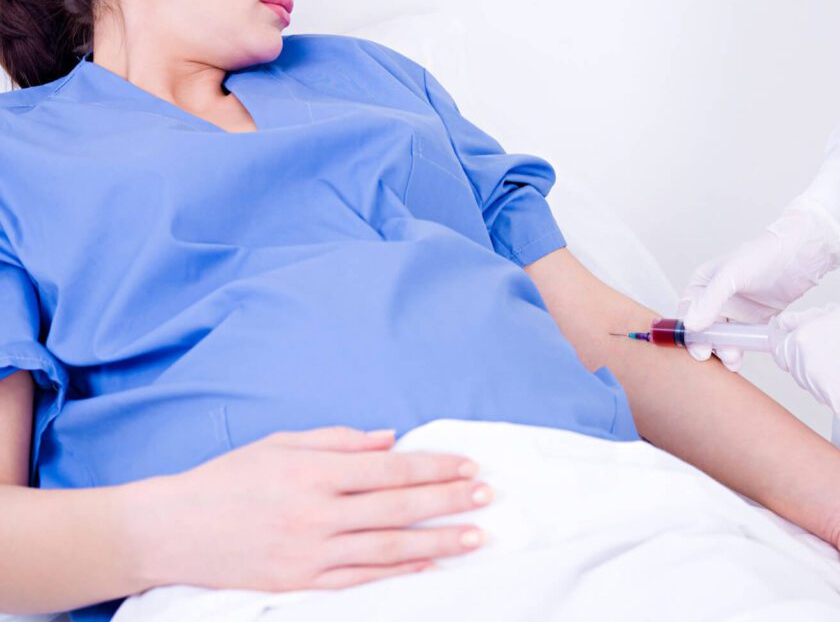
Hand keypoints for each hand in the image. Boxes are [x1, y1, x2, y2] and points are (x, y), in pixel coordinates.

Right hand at [128, 425, 493, 591]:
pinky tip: (430, 568)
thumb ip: (340, 440)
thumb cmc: (228, 478)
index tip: (468, 466)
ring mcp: (310, 553)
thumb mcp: (280, 443)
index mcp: (314, 471)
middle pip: (398, 507)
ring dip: (437, 541)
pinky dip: (399, 575)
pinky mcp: (300, 583)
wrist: (171, 530)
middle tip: (487, 496)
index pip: (390, 469)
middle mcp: (317, 512)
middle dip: (448, 500)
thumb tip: (391, 438)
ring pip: (388, 548)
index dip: (434, 467)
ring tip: (476, 536)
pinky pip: (360, 580)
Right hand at [679, 205, 839, 369]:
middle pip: (703, 329)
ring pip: (721, 337)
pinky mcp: (753, 320)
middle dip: (707, 344)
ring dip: (723, 350)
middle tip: (714, 356)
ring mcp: (735, 311)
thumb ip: (710, 300)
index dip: (689, 332)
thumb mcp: (732, 275)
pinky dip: (739, 349)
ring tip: (732, 358)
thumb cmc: (764, 256)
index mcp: (703, 284)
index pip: (687, 312)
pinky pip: (741, 339)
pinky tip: (741, 357)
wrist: (801, 256)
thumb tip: (691, 325)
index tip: (698, 348)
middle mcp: (716, 299)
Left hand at [767, 302, 839, 418]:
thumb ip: (801, 321)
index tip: (800, 350)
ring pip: (816, 388)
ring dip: (828, 380)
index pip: (781, 352)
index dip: (791, 349)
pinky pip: (836, 403)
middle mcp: (806, 368)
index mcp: (801, 342)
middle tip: (839, 355)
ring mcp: (822, 390)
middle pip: (798, 371)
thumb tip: (781, 325)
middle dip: (812, 364)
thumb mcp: (832, 312)